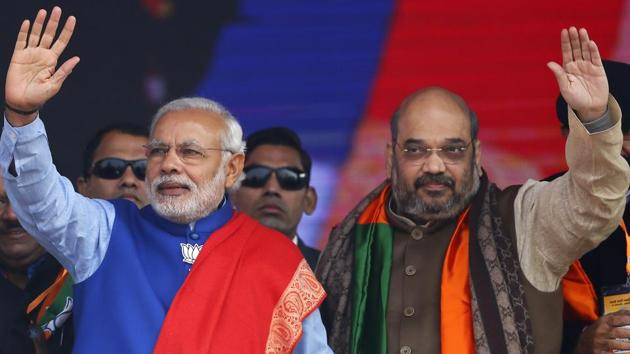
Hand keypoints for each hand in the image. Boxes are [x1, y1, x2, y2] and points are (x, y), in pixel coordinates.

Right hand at [4, 7, 78, 124]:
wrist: (22, 102)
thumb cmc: (39, 96)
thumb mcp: (54, 84)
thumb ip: (64, 71)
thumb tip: (77, 58)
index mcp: (53, 61)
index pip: (62, 42)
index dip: (67, 30)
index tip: (72, 19)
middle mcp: (42, 55)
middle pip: (49, 35)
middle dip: (54, 22)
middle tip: (58, 9)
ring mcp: (30, 54)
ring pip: (35, 34)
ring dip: (39, 23)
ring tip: (44, 12)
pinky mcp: (18, 56)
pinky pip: (21, 41)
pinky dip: (24, 32)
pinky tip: (27, 22)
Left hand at [547, 27, 607, 121]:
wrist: (590, 108)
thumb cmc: (575, 99)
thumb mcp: (565, 87)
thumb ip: (559, 75)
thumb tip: (549, 63)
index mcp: (567, 69)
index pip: (566, 52)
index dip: (565, 42)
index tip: (564, 31)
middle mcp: (577, 65)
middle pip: (576, 49)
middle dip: (574, 39)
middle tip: (572, 28)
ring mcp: (588, 66)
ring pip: (585, 51)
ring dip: (584, 41)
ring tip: (582, 31)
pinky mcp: (598, 69)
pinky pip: (595, 58)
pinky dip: (593, 50)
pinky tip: (590, 42)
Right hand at [575, 309, 629, 353]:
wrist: (582, 345)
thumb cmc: (596, 331)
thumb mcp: (603, 321)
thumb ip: (615, 315)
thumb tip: (628, 310)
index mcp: (602, 323)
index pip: (614, 319)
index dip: (626, 319)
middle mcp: (600, 332)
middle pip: (616, 332)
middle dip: (628, 333)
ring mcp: (599, 343)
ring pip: (615, 344)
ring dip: (627, 345)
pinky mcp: (599, 352)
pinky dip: (618, 353)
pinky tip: (626, 352)